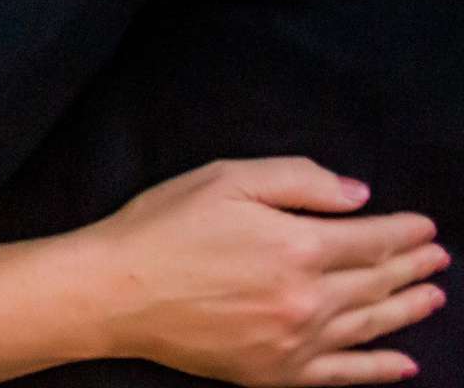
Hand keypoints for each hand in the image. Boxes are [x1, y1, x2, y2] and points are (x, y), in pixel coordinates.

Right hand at [72, 157, 445, 383]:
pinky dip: (379, 369)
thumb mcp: (225, 179)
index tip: (425, 227)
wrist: (117, 290)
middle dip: (412, 267)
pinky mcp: (278, 370)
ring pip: (370, 325)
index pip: (371, 239)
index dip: (404, 232)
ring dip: (407, 309)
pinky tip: (403, 363)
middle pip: (377, 282)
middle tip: (438, 259)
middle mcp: (309, 298)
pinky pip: (344, 374)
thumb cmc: (163, 227)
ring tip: (432, 297)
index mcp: (299, 246)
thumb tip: (358, 196)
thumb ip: (297, 180)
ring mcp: (297, 340)